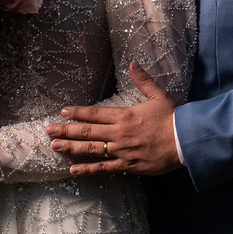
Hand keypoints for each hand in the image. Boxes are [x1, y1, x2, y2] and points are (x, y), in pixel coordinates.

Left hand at [45, 61, 182, 175]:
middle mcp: (118, 133)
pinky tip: (72, 170)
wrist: (185, 141)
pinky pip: (103, 168)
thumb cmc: (172, 118)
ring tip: (54, 146)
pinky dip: (87, 169)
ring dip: (70, 147)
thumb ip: (143, 80)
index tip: (62, 111)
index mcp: (124, 115)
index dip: (77, 112)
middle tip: (47, 130)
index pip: (95, 113)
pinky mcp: (127, 165)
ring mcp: (121, 151)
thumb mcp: (158, 95)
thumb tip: (133, 63)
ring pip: (90, 149)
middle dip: (65, 130)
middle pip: (87, 131)